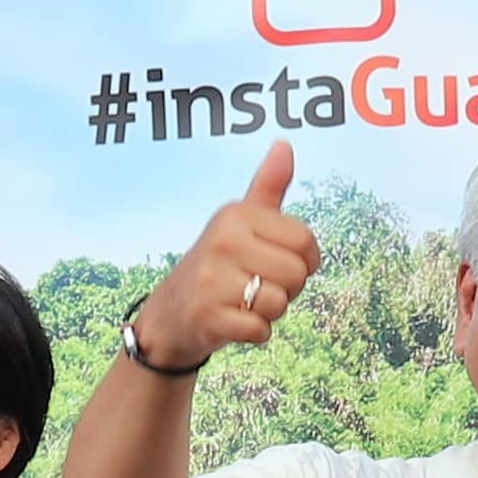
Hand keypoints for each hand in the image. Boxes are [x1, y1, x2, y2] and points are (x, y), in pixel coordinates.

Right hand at [135, 140, 319, 366]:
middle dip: (287, 289)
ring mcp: (213, 279)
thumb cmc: (218, 265)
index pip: (306, 240)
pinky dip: (255, 333)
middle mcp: (223, 241)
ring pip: (280, 303)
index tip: (278, 263)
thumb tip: (285, 144)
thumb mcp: (240, 221)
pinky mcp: (208, 316)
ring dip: (269, 312)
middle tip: (257, 287)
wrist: (171, 314)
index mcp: (237, 214)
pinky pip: (261, 330)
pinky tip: (234, 321)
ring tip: (243, 302)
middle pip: (297, 274)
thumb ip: (267, 187)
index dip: (304, 260)